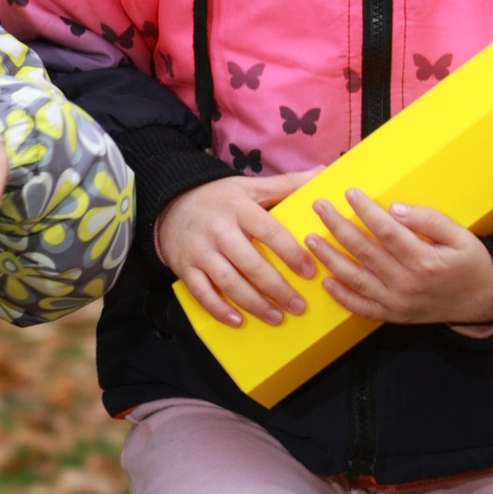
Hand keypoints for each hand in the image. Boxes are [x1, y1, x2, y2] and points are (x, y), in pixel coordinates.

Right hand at [154, 173, 318, 326]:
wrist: (169, 204)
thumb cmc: (218, 198)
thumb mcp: (249, 186)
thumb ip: (286, 183)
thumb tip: (322, 172)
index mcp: (238, 208)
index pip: (269, 231)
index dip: (290, 253)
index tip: (309, 271)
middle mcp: (219, 230)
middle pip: (251, 264)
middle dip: (277, 288)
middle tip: (299, 306)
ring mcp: (200, 251)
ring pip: (229, 282)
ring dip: (255, 304)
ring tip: (277, 317)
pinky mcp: (185, 267)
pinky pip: (202, 293)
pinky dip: (219, 309)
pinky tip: (238, 320)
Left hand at [303, 187, 492, 329]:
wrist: (485, 301)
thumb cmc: (472, 263)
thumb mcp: (461, 235)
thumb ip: (429, 220)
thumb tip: (396, 209)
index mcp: (424, 260)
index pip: (386, 231)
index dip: (365, 211)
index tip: (349, 192)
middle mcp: (407, 283)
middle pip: (364, 252)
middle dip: (338, 227)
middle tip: (319, 206)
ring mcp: (398, 303)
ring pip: (356, 279)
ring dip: (330, 258)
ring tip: (311, 239)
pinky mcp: (394, 316)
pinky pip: (362, 308)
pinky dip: (342, 296)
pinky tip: (327, 281)